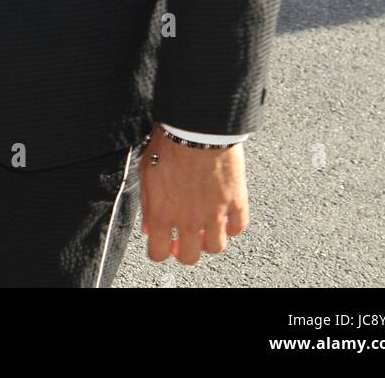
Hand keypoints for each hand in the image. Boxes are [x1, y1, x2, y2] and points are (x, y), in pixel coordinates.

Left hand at [138, 125, 248, 265]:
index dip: (159, 250)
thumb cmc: (169, 142)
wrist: (196, 126)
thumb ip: (147, 203)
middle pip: (189, 256)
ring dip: (209, 240)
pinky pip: (238, 227)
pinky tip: (226, 216)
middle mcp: (188, 220)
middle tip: (185, 238)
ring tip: (206, 226)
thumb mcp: (146, 171)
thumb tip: (149, 227)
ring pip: (216, 247)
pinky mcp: (235, 201)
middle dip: (185, 250)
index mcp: (162, 213)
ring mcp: (214, 213)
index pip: (158, 253)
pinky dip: (232, 226)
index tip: (162, 242)